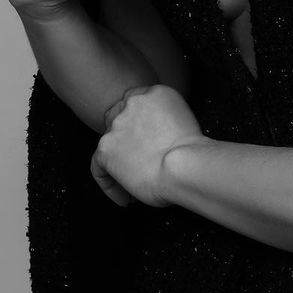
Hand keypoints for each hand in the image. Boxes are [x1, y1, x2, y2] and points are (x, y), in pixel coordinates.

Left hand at [90, 83, 207, 208]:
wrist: (184, 166)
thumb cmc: (194, 153)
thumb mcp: (185, 122)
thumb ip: (166, 123)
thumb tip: (158, 143)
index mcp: (156, 93)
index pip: (137, 104)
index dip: (138, 124)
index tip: (145, 142)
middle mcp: (133, 103)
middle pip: (120, 119)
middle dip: (126, 141)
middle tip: (139, 162)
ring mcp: (117, 125)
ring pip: (110, 145)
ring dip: (121, 165)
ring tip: (137, 187)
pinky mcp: (106, 148)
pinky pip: (99, 168)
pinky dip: (110, 185)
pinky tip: (126, 198)